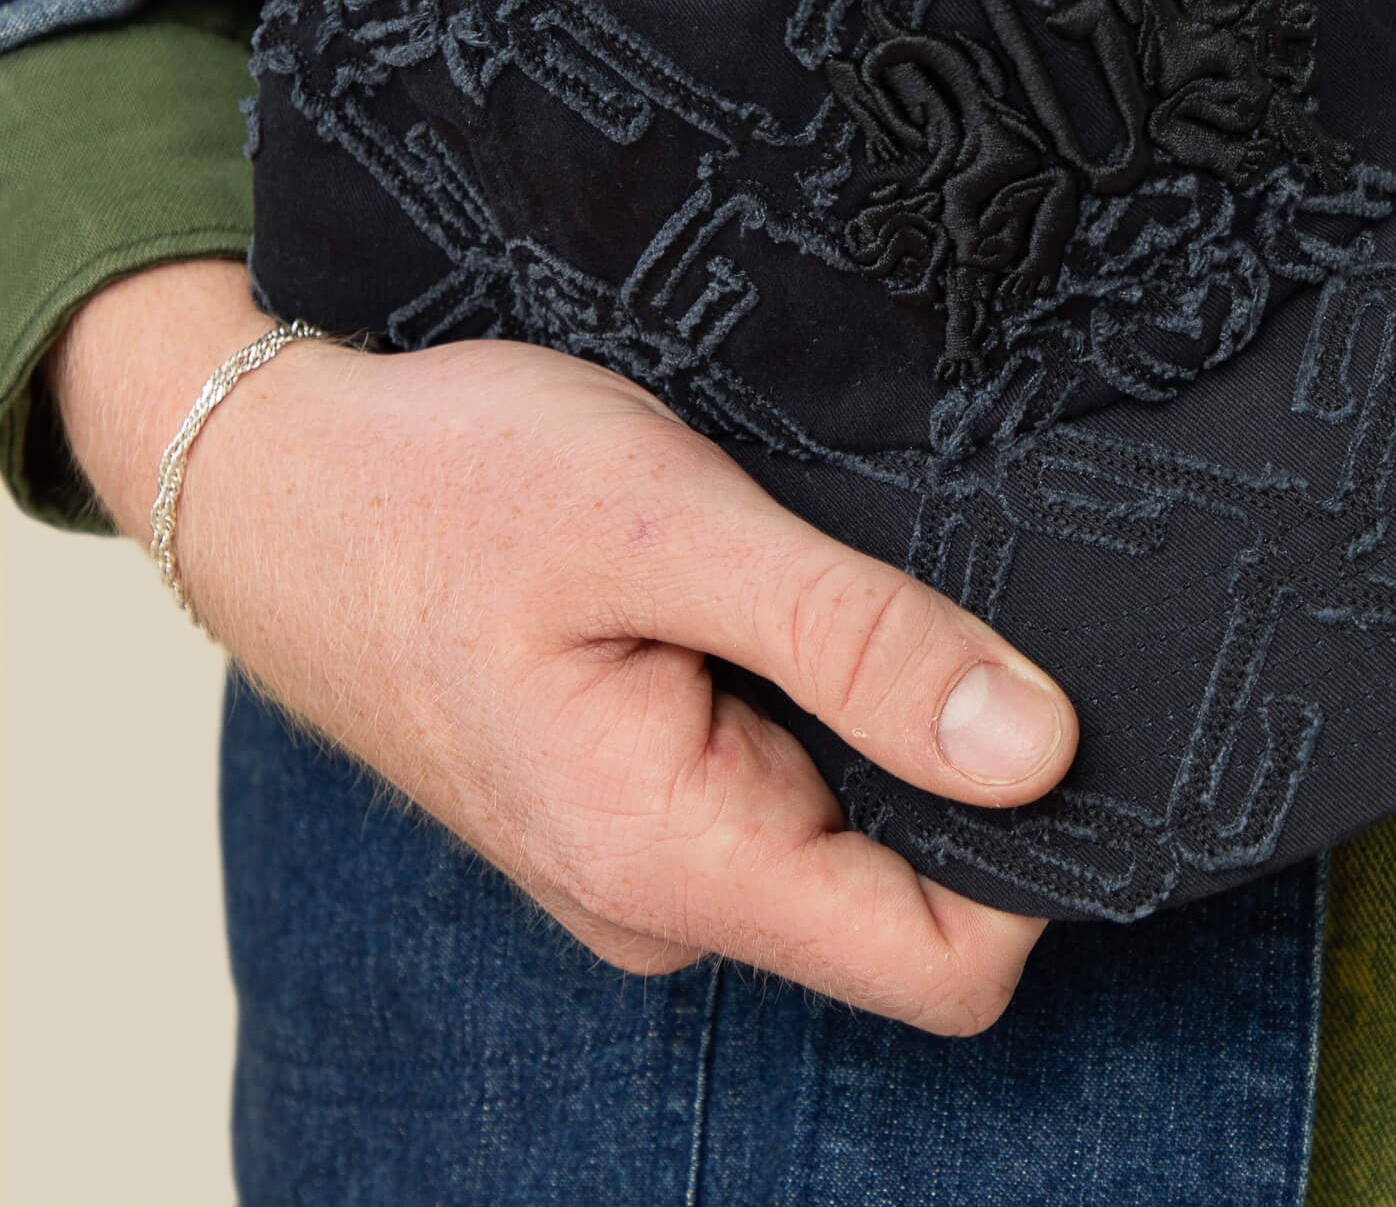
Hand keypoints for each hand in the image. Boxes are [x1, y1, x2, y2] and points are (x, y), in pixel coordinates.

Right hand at [50, 258, 1077, 1033]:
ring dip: (882, 717)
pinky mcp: (638, 797)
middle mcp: (664, 895)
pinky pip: (784, 787)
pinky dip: (819, 699)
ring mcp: (647, 853)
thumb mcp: (670, 527)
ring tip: (842, 578)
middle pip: (909, 898)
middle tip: (943, 594)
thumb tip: (1038, 748)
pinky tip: (787, 597)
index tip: (1064, 708)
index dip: (1042, 855)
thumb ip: (854, 642)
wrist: (285, 480)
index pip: (941, 962)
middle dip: (962, 766)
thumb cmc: (449, 486)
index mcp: (671, 857)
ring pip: (850, 831)